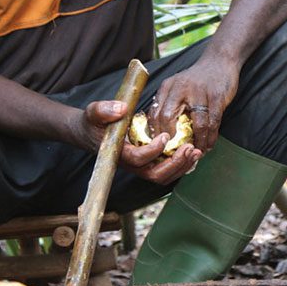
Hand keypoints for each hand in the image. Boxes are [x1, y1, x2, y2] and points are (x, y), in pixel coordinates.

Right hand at [74, 99, 200, 185]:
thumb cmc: (93, 122)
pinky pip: (165, 170)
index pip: (138, 159)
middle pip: (155, 175)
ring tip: (196, 151)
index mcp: (119, 154)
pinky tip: (191, 152)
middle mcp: (131, 164)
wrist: (89, 132)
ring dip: (181, 166)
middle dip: (175, 163)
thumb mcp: (94, 112)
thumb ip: (104, 110)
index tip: (165, 136)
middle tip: (190, 147)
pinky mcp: (146, 163)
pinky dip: (180, 165)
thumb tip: (121, 109)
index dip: (153, 150)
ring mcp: (139, 166)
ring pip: (163, 176)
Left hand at [150, 55, 238, 151]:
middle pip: (168, 117)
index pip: (154, 113)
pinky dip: (210, 137)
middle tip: (176, 152)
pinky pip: (212, 122)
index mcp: (167, 87)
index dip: (155, 133)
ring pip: (195, 124)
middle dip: (171, 139)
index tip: (160, 147)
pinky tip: (208, 145)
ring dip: (196, 143)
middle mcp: (180, 88)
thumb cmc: (196, 79)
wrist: (219, 61)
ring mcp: (200, 92)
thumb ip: (167, 104)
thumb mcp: (176, 86)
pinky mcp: (217, 97)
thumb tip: (159, 133)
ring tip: (196, 152)